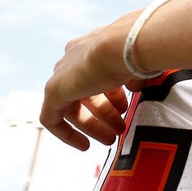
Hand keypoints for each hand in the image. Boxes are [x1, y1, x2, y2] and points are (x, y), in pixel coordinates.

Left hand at [39, 12, 142, 149]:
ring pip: (72, 105)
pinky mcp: (54, 90)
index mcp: (93, 46)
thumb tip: (137, 88)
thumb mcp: (140, 66)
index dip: (113, 95)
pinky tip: (83, 145)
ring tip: (110, 139)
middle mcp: (75, 57)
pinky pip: (51, 117)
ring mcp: (62, 73)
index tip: (125, 109)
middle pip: (85, 93)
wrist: (124, 45)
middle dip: (104, 113)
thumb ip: (135, 78)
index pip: (100, 75)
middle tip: (120, 129)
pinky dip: (66, 132)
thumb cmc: (138, 50)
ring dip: (92, 124)